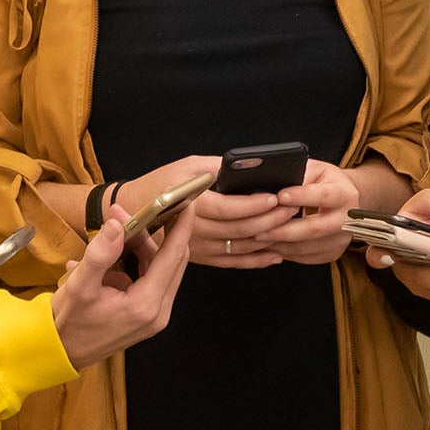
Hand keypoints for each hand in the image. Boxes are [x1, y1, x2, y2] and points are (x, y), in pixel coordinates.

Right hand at [51, 204, 193, 366]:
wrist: (59, 352)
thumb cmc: (68, 323)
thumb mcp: (79, 285)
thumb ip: (100, 253)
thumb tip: (117, 223)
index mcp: (146, 304)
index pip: (173, 256)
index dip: (182, 226)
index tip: (186, 201)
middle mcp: (157, 311)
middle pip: (172, 260)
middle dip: (156, 231)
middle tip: (131, 212)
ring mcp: (154, 315)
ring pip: (160, 268)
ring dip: (142, 246)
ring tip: (114, 230)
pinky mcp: (146, 314)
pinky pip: (149, 278)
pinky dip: (134, 261)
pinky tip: (106, 256)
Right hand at [117, 156, 292, 269]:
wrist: (136, 210)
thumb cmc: (162, 183)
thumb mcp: (187, 166)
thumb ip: (217, 167)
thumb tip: (251, 166)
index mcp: (189, 204)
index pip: (227, 209)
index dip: (253, 205)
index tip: (275, 197)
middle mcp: (193, 231)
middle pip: (238, 230)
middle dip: (270, 219)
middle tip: (293, 207)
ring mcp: (197, 248)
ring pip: (240, 248)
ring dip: (269, 239)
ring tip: (291, 226)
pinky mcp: (201, 258)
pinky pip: (233, 262)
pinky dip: (257, 260)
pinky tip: (276, 254)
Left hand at [261, 159, 361, 264]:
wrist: (342, 201)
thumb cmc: (323, 181)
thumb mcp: (314, 170)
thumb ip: (298, 176)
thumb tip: (272, 186)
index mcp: (345, 194)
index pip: (324, 196)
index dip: (302, 196)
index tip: (280, 196)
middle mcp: (348, 220)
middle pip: (315, 229)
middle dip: (284, 230)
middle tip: (258, 230)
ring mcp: (341, 240)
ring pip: (306, 247)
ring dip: (279, 245)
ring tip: (257, 239)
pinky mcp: (331, 253)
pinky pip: (303, 256)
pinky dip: (283, 252)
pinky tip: (268, 245)